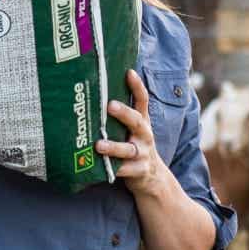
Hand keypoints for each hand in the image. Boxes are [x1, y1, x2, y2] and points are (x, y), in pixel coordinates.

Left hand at [96, 69, 165, 196]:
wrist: (151, 177)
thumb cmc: (133, 146)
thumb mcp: (132, 130)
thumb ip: (120, 115)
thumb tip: (96, 93)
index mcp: (142, 121)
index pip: (142, 100)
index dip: (137, 86)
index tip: (128, 72)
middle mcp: (144, 135)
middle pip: (136, 121)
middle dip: (124, 113)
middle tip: (110, 105)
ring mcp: (142, 153)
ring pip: (128, 149)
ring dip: (113, 147)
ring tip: (99, 145)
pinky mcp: (138, 171)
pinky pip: (124, 170)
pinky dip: (113, 169)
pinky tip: (99, 167)